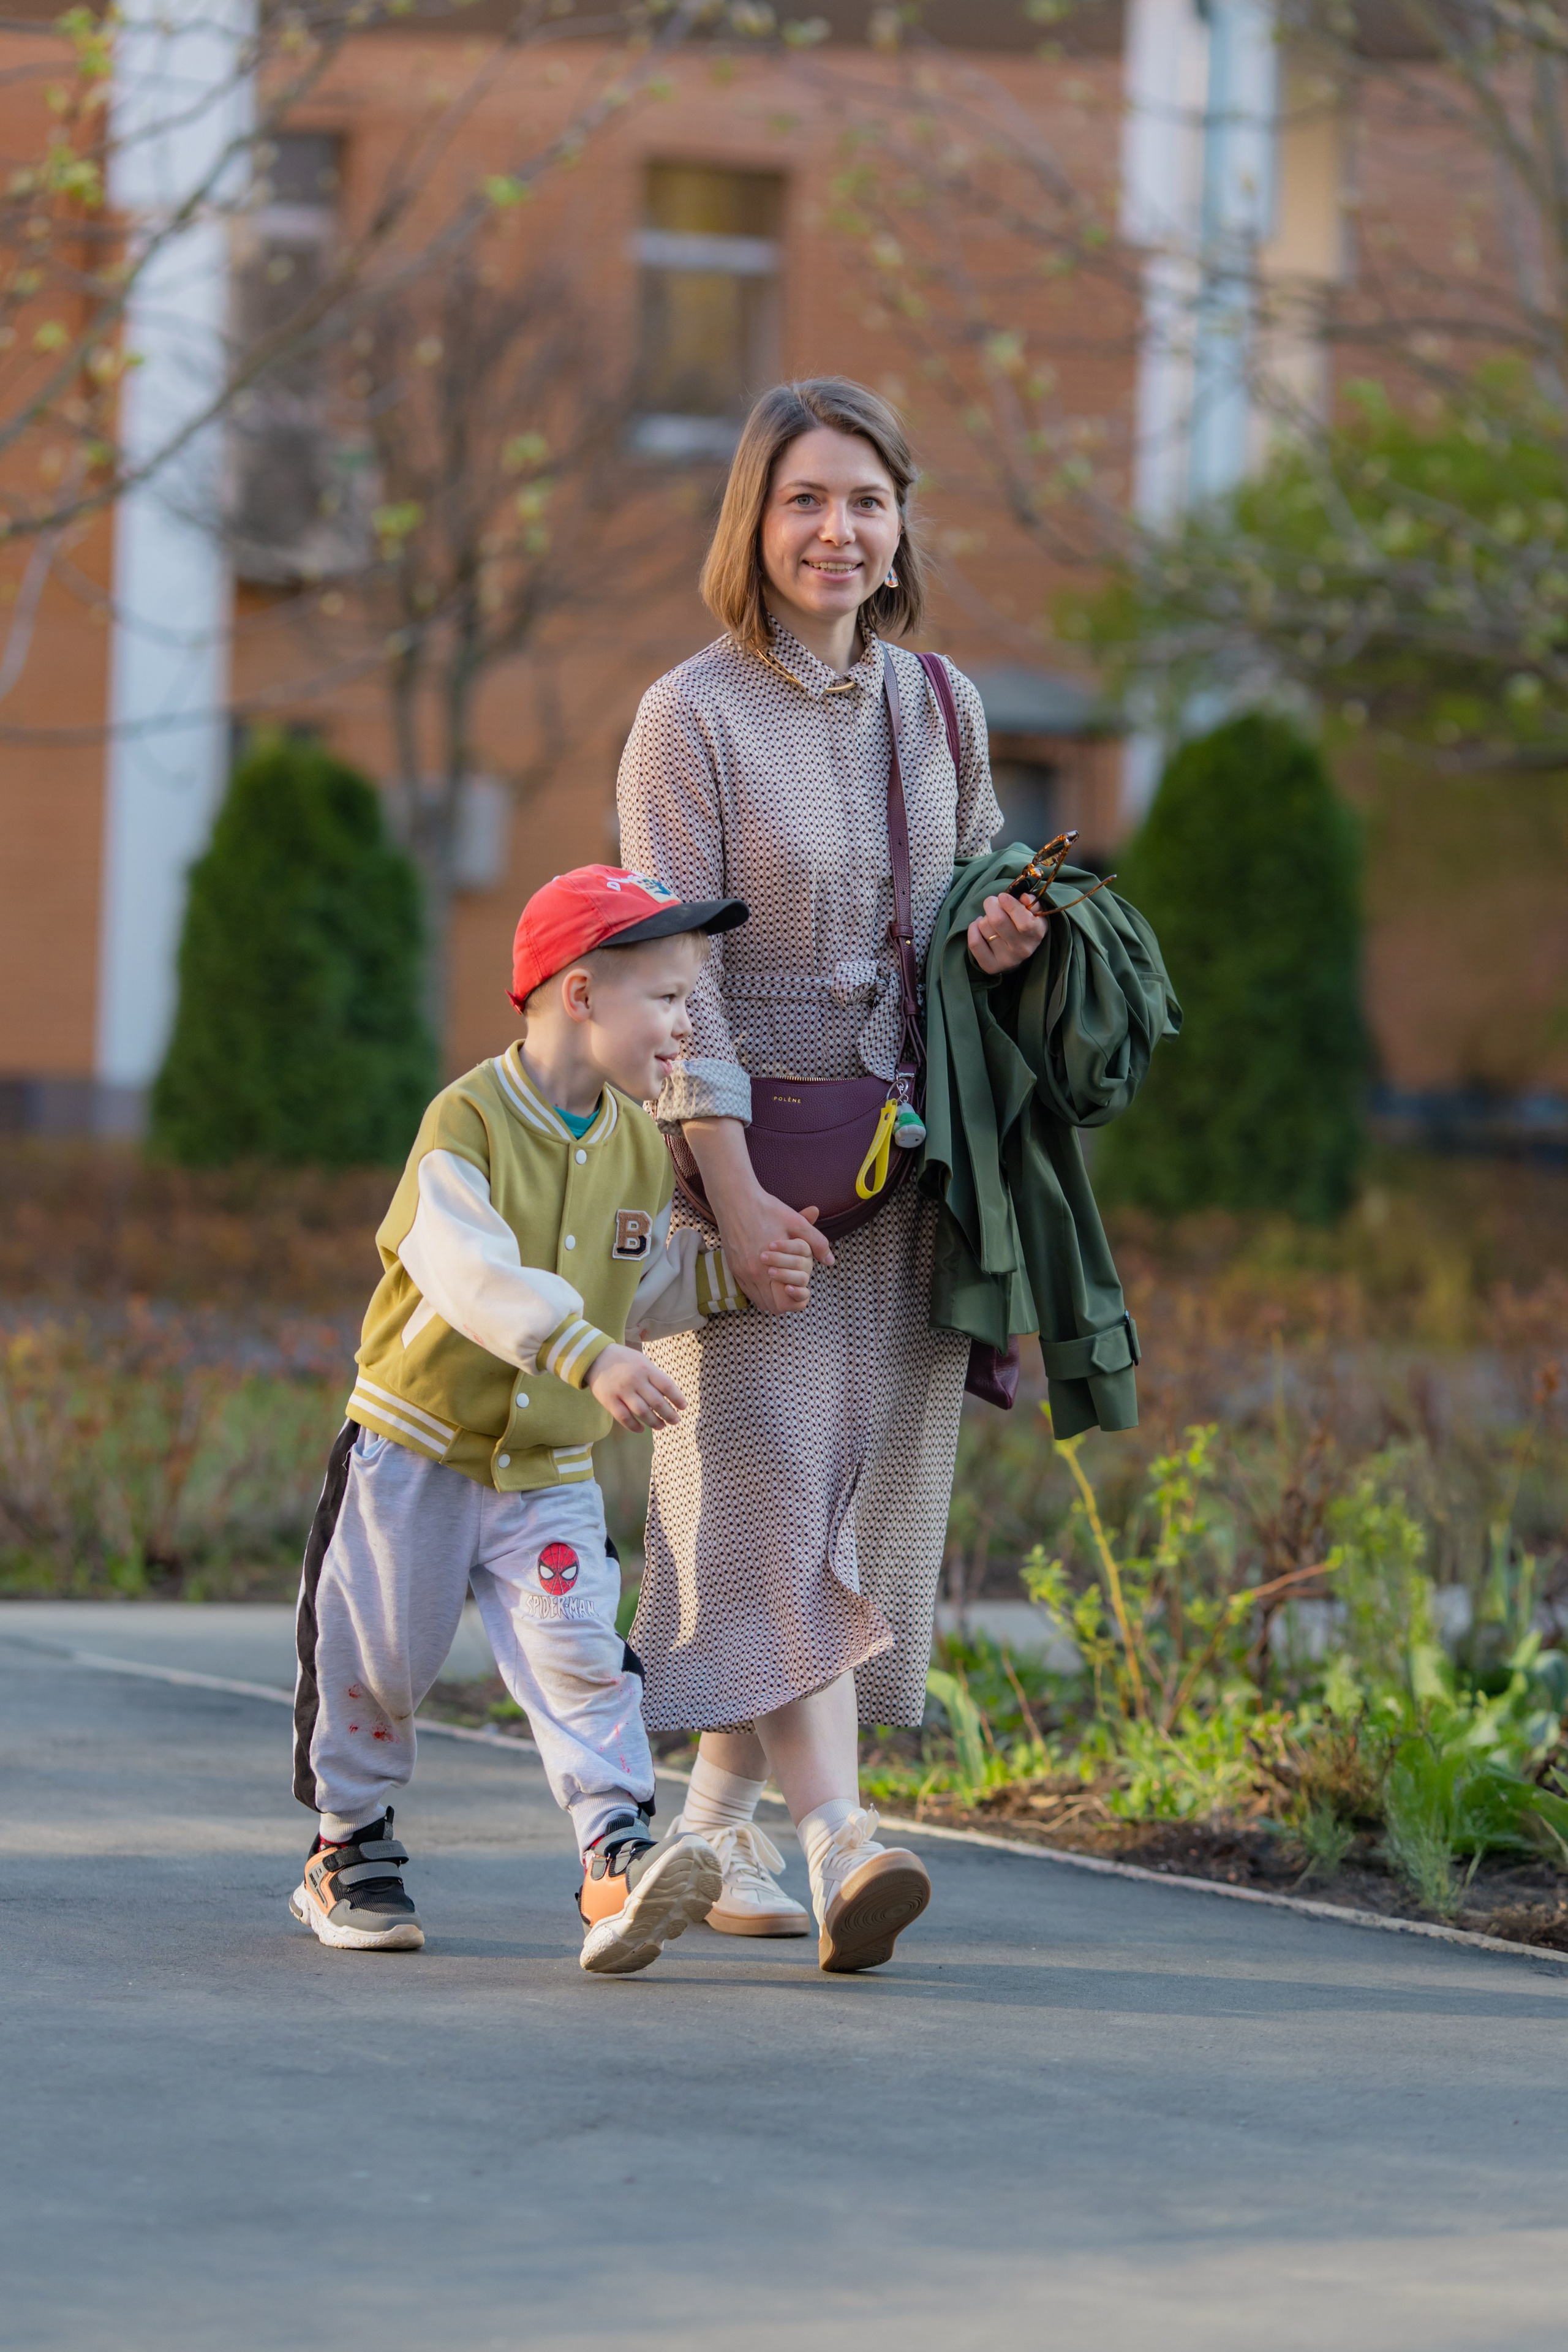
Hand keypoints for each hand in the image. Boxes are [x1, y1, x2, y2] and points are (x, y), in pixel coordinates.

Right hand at [586, 1342, 685, 1432]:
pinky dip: (634, 1426)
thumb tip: (671, 1397)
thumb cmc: (624, 1360)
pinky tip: (642, 1429)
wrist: (595, 1357)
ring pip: (642, 1412)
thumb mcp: (642, 1361)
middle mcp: (635, 1380)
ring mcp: (621, 1391)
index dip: (678, 1398)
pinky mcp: (609, 1400)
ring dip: (654, 1422)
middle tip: (676, 1421)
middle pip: (657, 1402)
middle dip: (669, 1414)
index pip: (667, 1386)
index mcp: (645, 1368)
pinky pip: (624, 1418)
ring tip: (661, 1426)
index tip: (683, 1407)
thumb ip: (655, 1377)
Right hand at [682, 1118, 833, 1313]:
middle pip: (770, 1306)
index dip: (795, 1301)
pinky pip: (746, 1290)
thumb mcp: (797, 1223)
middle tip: (794, 1286)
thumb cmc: (768, 1210)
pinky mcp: (731, 1267)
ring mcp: (739, 1272)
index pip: (781, 1304)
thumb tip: (830, 1261)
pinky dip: (758, 1289)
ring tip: (782, 1282)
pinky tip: (768, 1276)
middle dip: (784, 1301)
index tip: (801, 1289)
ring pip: (757, 1300)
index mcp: (767, 1268)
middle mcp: (750, 1274)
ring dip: (771, 1296)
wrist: (736, 1199)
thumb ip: (816, 1243)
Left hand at [967, 889, 1046, 975]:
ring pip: (984, 927)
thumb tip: (1025, 898)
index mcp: (1036, 934)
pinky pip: (974, 942)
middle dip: (992, 905)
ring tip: (990, 920)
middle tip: (994, 903)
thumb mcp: (1034, 913)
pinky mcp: (990, 966)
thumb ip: (1033, 902)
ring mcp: (1006, 960)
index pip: (1024, 922)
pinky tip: (979, 926)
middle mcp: (1023, 949)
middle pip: (997, 920)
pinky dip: (973, 929)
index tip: (1002, 896)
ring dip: (984, 918)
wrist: (1018, 951)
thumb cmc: (1025, 924)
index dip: (1011, 906)